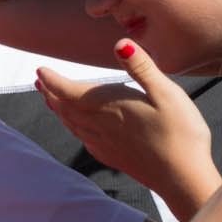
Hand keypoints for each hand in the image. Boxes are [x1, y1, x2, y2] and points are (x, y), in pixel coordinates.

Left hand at [37, 40, 220, 215]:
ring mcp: (104, 144)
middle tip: (39, 81)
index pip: (68, 92)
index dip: (52, 80)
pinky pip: (83, 139)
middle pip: (65, 108)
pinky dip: (73, 128)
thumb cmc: (180, 133)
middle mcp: (100, 126)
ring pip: (72, 124)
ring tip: (51, 100)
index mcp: (108, 107)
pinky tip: (77, 128)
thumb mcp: (166, 93)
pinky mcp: (112, 156)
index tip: (39, 70)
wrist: (183, 178)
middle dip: (50, 93)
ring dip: (58, 110)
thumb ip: (141, 68)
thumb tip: (120, 43)